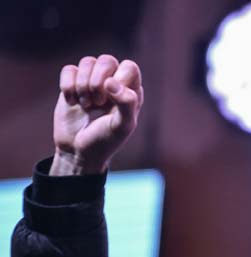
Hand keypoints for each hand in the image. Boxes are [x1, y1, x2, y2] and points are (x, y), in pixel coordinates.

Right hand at [51, 55, 142, 174]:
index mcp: (131, 91)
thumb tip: (111, 82)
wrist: (78, 151)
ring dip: (83, 85)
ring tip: (86, 105)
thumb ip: (126, 104)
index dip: (119, 79)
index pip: (130, 67)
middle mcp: (113, 82)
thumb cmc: (105, 140)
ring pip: (87, 61)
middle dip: (98, 81)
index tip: (111, 99)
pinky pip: (69, 69)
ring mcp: (92, 81)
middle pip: (107, 60)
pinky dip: (68, 86)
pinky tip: (72, 102)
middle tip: (97, 103)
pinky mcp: (73, 84)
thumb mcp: (121, 127)